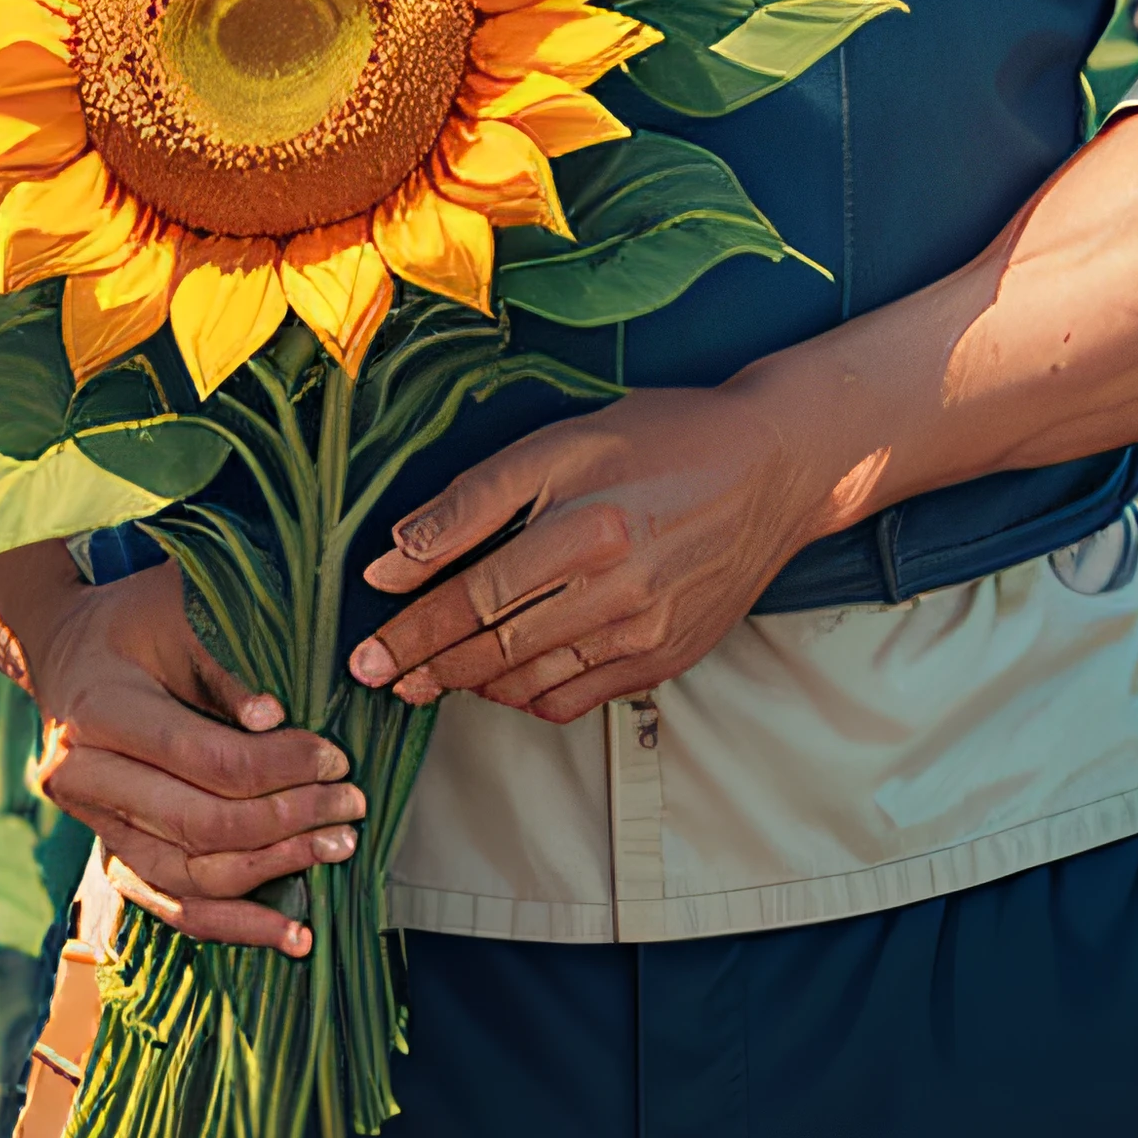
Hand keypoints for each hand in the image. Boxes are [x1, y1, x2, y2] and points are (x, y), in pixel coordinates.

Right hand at [28, 559, 363, 957]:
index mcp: (98, 710)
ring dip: (269, 874)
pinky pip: (172, 908)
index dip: (277, 766)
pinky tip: (292, 936)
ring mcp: (94, 825)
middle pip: (197, 824)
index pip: (202, 758)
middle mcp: (82, 778)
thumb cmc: (134, 620)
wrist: (68, 650)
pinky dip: (234, 926)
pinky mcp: (112, 853)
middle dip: (285, 821)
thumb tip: (274, 719)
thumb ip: (223, 665)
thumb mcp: (179, 608)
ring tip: (334, 852)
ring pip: (187, 879)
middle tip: (349, 805)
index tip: (335, 759)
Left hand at [349, 381, 807, 724]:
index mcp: (587, 532)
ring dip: (473, 688)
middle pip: (497, 651)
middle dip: (429, 670)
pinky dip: (533, 698)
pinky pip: (582, 697)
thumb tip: (391, 563)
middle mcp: (619, 595)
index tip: (364, 656)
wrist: (772, 467)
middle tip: (382, 679)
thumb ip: (469, 504)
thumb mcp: (558, 446)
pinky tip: (505, 683)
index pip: (473, 600)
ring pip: (535, 683)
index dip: (412, 634)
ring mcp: (648, 635)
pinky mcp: (668, 657)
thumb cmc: (663, 439)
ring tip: (430, 682)